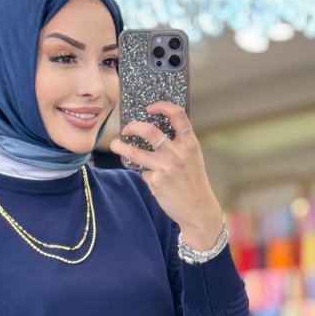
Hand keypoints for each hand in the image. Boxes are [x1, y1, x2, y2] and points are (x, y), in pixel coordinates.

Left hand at [109, 101, 222, 247]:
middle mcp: (177, 154)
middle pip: (150, 132)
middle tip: (127, 128)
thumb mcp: (192, 158)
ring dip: (121, 147)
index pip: (178, 115)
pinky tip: (153, 181)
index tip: (150, 107)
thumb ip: (178, 144)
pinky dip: (145, 174)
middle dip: (133, 127)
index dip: (162, 106)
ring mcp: (165, 168)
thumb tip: (152, 132)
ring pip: (136, 153)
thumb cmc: (193, 181)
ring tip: (116, 145)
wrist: (198, 209)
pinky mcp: (156, 182)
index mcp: (190, 144)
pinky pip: (143, 173)